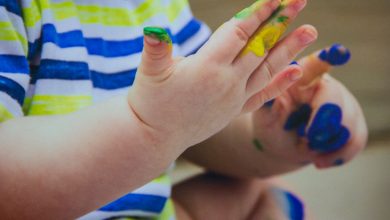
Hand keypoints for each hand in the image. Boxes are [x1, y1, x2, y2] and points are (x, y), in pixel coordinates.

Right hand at [127, 0, 315, 150]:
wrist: (155, 138)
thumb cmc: (149, 103)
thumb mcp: (149, 72)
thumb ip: (156, 49)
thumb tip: (154, 28)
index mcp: (207, 68)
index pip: (239, 33)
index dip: (258, 13)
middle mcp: (227, 82)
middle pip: (260, 46)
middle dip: (280, 21)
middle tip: (300, 1)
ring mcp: (234, 98)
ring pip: (268, 70)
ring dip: (290, 49)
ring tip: (311, 31)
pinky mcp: (235, 111)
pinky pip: (263, 95)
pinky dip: (281, 83)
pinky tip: (298, 70)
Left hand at [252, 44, 367, 168]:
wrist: (280, 146)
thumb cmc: (270, 124)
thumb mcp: (264, 116)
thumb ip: (270, 106)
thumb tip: (276, 97)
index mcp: (300, 78)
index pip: (314, 65)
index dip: (327, 57)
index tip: (338, 52)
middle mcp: (324, 86)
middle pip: (335, 96)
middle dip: (324, 119)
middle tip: (308, 136)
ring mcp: (342, 104)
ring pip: (349, 120)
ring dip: (327, 141)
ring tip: (306, 147)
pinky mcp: (353, 124)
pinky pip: (356, 139)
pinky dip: (338, 154)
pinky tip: (320, 160)